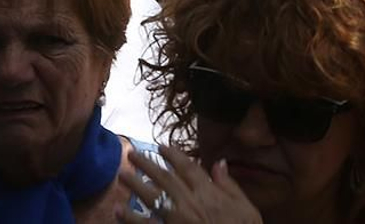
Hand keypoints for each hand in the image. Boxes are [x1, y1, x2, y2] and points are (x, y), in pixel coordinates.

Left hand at [116, 145, 261, 223]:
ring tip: (122, 174)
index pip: (188, 168)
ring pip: (151, 198)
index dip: (173, 155)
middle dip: (147, 164)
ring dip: (135, 185)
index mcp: (208, 193)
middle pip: (164, 178)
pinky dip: (131, 218)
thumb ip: (230, 185)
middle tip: (132, 154)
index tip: (161, 147)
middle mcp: (190, 202)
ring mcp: (176, 220)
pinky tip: (118, 210)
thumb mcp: (246, 208)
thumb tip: (220, 162)